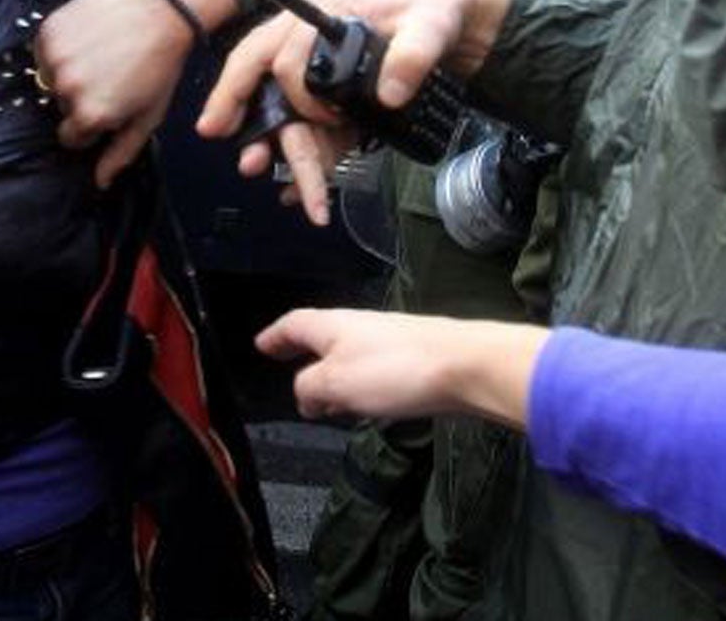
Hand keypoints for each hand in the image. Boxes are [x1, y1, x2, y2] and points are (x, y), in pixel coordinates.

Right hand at [37, 0, 238, 187]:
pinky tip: (87, 37)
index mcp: (90, 115)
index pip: (71, 136)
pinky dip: (59, 47)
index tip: (109, 102)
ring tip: (98, 54)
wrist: (162, 10)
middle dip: (80, 96)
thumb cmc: (159, 67)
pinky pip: (43, 50)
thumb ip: (121, 153)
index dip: (92, 122)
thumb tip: (100, 182)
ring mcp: (55, 57)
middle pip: (61, 106)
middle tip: (109, 74)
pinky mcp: (48, 30)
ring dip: (67, 71)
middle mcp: (66, 89)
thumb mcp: (147, 117)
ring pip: (49, 78)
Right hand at [196, 0, 512, 223]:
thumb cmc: (434, 9)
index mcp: (316, 17)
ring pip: (293, 119)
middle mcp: (310, 48)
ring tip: (290, 193)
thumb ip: (413, 54)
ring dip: (286, 155)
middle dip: (260, 132)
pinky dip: (313, 164)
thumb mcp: (430, 23)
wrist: (457, 23)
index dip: (239, 87)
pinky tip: (302, 193)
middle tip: (252, 166)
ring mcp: (326, 79)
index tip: (226, 123)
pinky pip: (320, 135)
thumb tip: (390, 95)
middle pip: (270, 90)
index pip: (266, 53)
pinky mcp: (344, 104)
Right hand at [255, 309, 545, 430]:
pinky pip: (370, 367)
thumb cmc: (393, 370)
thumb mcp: (336, 382)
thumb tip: (305, 395)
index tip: (260, 346)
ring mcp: (388, 340)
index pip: (294, 324)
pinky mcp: (412, 358)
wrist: (465, 364)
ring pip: (346, 352)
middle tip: (285, 365)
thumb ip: (310, 387)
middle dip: (302, 352)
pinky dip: (355, 382)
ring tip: (322, 397)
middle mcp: (358, 326)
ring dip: (329, 371)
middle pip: (321, 335)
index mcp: (333, 325)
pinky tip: (363, 402)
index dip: (275, 336)